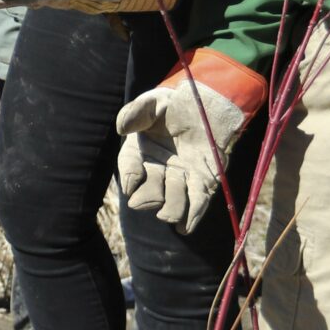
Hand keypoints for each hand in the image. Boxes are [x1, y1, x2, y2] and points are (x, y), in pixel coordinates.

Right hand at [114, 50, 264, 233]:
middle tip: (158, 193)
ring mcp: (179, 180)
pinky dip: (191, 218)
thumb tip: (122, 129)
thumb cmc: (174, 104)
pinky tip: (186, 227)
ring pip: (172, 205)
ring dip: (173, 208)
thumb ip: (136, 112)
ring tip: (175, 205)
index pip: (130, 172)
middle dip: (151, 199)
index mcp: (138, 153)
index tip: (134, 182)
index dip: (132, 179)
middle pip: (148, 197)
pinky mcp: (202, 184)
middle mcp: (156, 171)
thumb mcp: (153, 101)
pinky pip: (196, 205)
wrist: (207, 105)